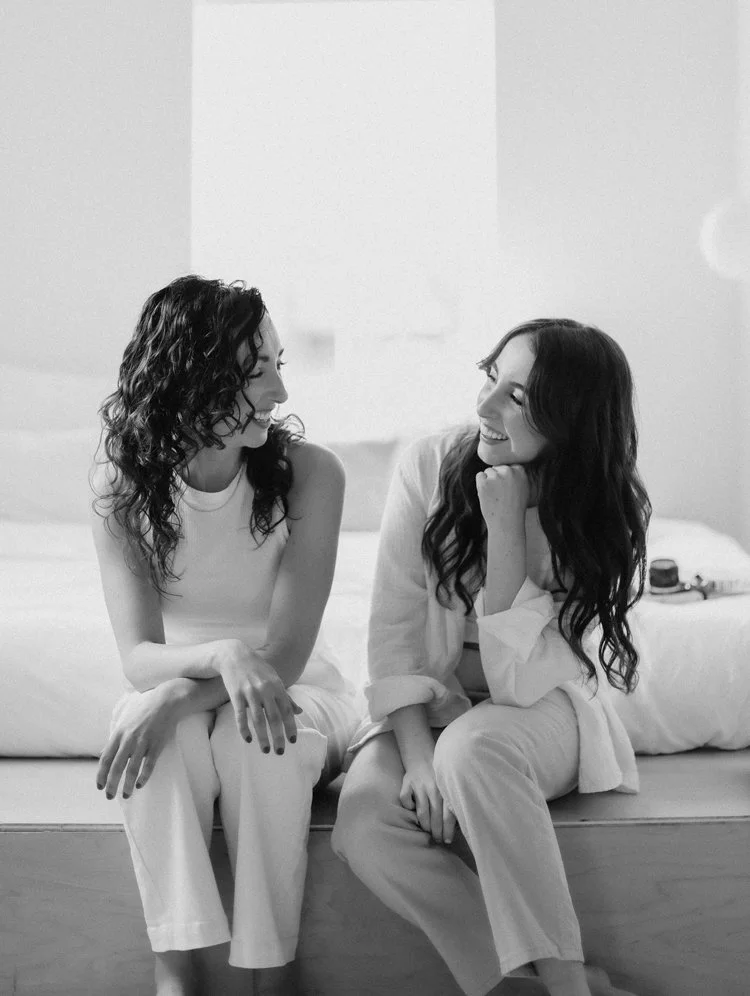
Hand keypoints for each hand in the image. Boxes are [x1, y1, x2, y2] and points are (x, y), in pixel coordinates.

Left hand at [96, 685, 177, 799]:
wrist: (166, 701)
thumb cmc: (144, 710)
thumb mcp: (124, 720)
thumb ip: (115, 737)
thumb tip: (104, 753)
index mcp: (118, 733)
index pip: (105, 759)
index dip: (101, 775)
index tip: (99, 786)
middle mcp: (128, 739)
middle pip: (116, 767)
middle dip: (111, 784)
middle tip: (110, 796)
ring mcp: (142, 742)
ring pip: (132, 769)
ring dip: (127, 785)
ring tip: (126, 795)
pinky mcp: (156, 744)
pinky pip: (149, 765)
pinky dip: (143, 777)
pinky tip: (140, 785)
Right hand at [218, 640, 302, 754]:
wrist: (234, 655)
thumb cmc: (257, 669)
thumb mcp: (275, 679)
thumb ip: (286, 696)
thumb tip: (299, 711)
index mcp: (277, 686)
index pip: (287, 710)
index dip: (290, 726)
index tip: (293, 741)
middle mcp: (265, 690)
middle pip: (274, 718)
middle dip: (278, 736)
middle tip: (280, 752)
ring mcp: (250, 692)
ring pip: (258, 719)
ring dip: (262, 737)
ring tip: (265, 750)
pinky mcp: (235, 694)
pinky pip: (240, 715)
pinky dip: (244, 729)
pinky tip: (247, 739)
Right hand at [399, 760, 456, 844]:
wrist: (422, 757)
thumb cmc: (438, 777)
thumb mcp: (447, 786)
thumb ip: (450, 802)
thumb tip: (459, 825)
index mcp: (445, 789)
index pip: (448, 815)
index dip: (448, 830)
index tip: (448, 840)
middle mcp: (433, 788)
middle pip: (435, 816)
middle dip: (437, 832)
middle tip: (437, 840)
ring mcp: (419, 786)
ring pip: (422, 812)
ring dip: (425, 826)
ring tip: (428, 832)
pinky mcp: (406, 784)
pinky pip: (406, 801)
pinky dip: (409, 807)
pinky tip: (413, 810)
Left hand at [476, 464, 530, 529]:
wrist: (507, 522)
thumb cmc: (515, 508)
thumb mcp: (524, 489)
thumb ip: (518, 477)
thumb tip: (510, 467)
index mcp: (520, 471)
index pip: (508, 466)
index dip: (506, 478)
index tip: (507, 488)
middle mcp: (509, 471)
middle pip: (497, 467)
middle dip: (497, 478)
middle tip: (500, 494)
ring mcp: (496, 476)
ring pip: (488, 471)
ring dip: (489, 481)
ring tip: (495, 496)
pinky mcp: (484, 482)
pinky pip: (479, 475)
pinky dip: (480, 484)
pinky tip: (487, 494)